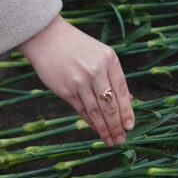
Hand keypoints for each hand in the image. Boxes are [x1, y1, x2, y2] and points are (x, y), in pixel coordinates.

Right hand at [18, 15, 133, 144]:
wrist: (47, 37)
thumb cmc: (77, 47)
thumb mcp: (101, 55)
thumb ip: (114, 77)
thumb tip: (129, 100)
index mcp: (109, 60)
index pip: (122, 91)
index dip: (127, 111)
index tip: (130, 126)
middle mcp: (96, 71)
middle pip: (110, 105)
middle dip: (117, 126)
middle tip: (122, 139)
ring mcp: (80, 81)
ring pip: (96, 111)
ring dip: (104, 129)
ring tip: (111, 140)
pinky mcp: (65, 90)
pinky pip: (82, 110)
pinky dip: (91, 122)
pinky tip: (97, 130)